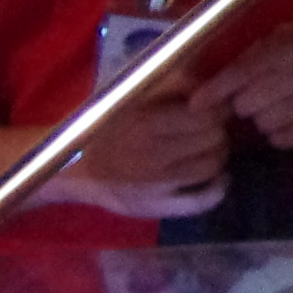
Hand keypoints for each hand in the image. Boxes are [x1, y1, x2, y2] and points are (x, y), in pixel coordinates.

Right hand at [59, 87, 231, 219]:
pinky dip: (219, 189)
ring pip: (212, 167)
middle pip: (213, 140)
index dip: (217, 110)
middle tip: (211, 129)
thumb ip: (172, 84)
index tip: (214, 108)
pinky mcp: (155, 208)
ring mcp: (154, 186)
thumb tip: (209, 85)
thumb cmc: (108, 127)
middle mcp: (151, 156)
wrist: (74, 169)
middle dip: (218, 130)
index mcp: (144, 124)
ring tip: (209, 149)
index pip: (206, 116)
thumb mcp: (134, 96)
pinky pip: (201, 202)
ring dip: (218, 155)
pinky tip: (218, 179)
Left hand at [191, 10, 292, 150]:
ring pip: (264, 124)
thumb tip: (214, 89)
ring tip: (275, 105)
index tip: (194, 107)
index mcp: (283, 49)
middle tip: (254, 96)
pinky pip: (285, 139)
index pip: (238, 75)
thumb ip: (250, 59)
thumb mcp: (281, 36)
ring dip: (261, 118)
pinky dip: (279, 133)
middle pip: (246, 105)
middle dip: (242, 104)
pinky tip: (286, 118)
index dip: (213, 93)